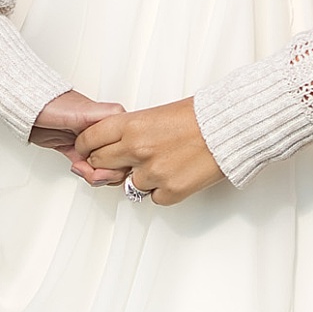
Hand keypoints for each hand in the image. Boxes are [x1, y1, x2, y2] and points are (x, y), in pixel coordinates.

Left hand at [29, 89, 126, 184]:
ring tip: (82, 169)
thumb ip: (102, 117)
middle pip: (118, 159)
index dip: (117, 157)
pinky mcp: (77, 151)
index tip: (103, 159)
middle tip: (92, 170)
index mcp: (108, 117)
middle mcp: (101, 130)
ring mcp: (89, 142)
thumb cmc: (50, 103)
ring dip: (95, 173)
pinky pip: (89, 168)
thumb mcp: (80, 111)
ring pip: (105, 167)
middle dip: (106, 170)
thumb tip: (121, 118)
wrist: (28, 109)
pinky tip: (79, 169)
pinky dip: (86, 173)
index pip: (126, 143)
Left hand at [75, 98, 223, 206]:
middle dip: (105, 164)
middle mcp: (137, 150)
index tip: (86, 149)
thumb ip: (131, 130)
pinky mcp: (169, 191)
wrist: (228, 128)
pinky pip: (152, 197)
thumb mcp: (155, 114)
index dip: (85, 146)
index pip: (90, 139)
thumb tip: (115, 144)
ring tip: (161, 163)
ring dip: (138, 177)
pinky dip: (160, 189)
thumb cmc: (198, 116)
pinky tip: (174, 173)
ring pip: (127, 184)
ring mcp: (152, 173)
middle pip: (100, 164)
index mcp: (131, 125)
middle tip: (116, 161)